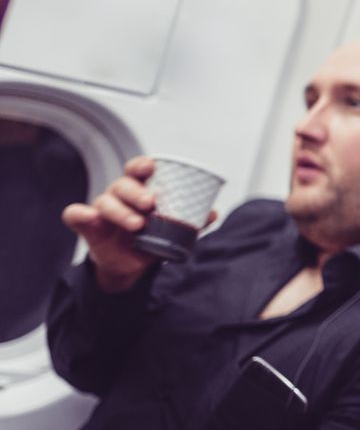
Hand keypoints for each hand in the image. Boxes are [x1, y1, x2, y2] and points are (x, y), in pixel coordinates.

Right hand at [63, 156, 218, 291]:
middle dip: (136, 192)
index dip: (142, 165)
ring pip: (105, 201)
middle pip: (123, 184)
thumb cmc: (152, 237)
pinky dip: (79, 214)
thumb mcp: (172, 230)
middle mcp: (119, 195)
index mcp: (139, 189)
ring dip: (121, 211)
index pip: (138, 170)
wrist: (131, 264)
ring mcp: (102, 210)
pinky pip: (76, 215)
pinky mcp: (89, 226)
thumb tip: (214, 212)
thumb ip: (191, 221)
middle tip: (151, 203)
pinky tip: (87, 217)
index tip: (151, 167)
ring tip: (138, 224)